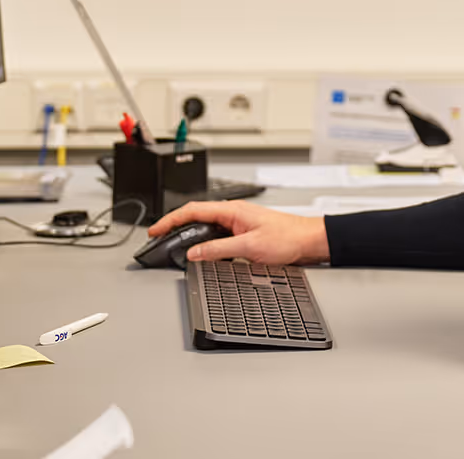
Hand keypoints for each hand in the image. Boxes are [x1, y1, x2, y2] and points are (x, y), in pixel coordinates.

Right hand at [147, 200, 329, 264]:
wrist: (308, 241)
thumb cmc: (287, 237)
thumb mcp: (249, 246)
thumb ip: (219, 249)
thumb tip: (194, 253)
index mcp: (231, 210)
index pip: (192, 210)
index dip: (170, 220)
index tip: (155, 229)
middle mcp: (233, 213)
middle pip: (195, 216)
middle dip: (174, 226)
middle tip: (159, 238)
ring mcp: (237, 222)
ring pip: (205, 225)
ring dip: (189, 233)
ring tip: (174, 244)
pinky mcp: (243, 233)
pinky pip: (216, 234)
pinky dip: (203, 241)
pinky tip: (201, 251)